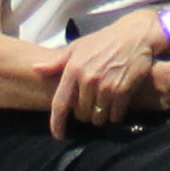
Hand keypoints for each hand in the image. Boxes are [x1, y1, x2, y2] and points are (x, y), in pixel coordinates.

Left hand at [49, 12, 168, 132]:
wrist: (134, 35)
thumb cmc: (102, 41)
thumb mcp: (77, 47)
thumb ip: (56, 62)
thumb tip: (35, 69)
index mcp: (73, 69)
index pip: (60, 104)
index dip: (57, 123)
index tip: (58, 135)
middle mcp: (88, 79)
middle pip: (81, 114)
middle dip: (85, 114)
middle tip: (91, 104)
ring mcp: (106, 87)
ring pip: (98, 118)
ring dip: (100, 116)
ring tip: (104, 105)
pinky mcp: (124, 92)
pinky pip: (115, 116)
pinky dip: (115, 115)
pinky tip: (116, 105)